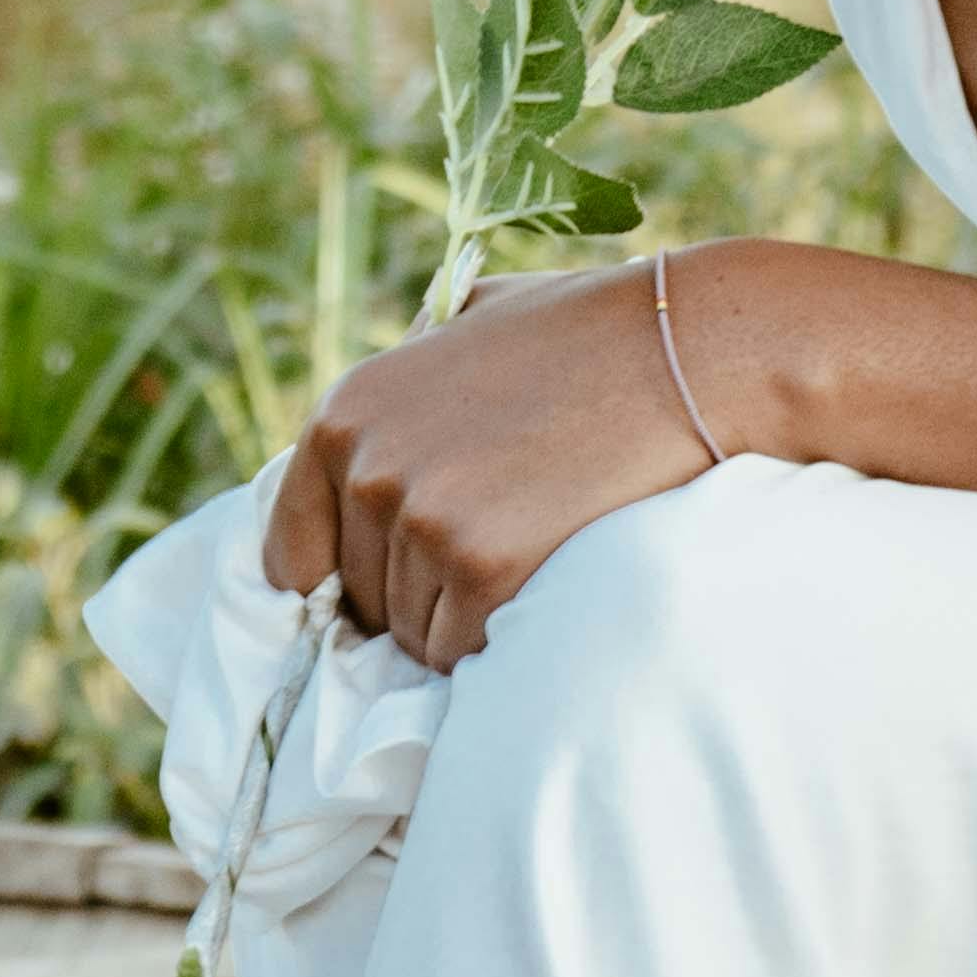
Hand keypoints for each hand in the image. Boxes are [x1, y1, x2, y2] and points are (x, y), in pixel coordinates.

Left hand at [262, 259, 731, 665]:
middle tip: (501, 540)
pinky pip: (462, 652)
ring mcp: (421, 522)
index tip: (386, 586)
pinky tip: (548, 573)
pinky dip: (501, 637)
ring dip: (463, 616)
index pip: (289, 551)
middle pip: (360, 602)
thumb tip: (358, 456)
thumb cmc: (588, 333)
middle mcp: (366, 469)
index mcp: (344, 411)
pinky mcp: (481, 570)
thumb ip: (403, 384)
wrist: (687, 352)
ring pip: (413, 635)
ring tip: (536, 543)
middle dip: (418, 592)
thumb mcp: (465, 324)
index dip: (341, 578)